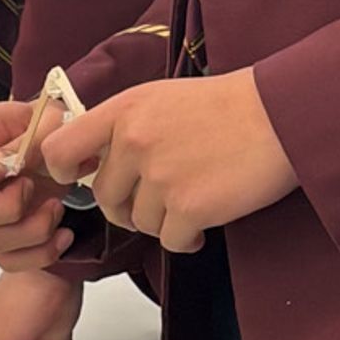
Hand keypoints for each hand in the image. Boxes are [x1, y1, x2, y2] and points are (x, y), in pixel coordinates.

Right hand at [0, 98, 70, 269]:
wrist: (64, 152)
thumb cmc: (46, 130)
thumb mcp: (46, 119)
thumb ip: (27, 137)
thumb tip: (2, 160)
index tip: (1, 170)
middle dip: (3, 207)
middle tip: (30, 187)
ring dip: (31, 229)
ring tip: (54, 206)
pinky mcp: (3, 240)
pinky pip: (12, 261)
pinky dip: (43, 252)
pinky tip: (60, 232)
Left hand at [42, 70, 298, 253]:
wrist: (280, 115)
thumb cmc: (228, 105)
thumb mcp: (161, 98)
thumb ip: (123, 126)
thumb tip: (93, 160)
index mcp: (123, 111)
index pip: (59, 148)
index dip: (62, 170)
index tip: (78, 176)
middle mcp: (134, 142)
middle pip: (104, 196)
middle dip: (128, 204)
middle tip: (160, 196)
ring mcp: (160, 176)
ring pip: (138, 222)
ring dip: (163, 220)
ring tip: (192, 200)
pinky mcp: (188, 207)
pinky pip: (169, 241)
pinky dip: (186, 239)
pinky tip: (203, 224)